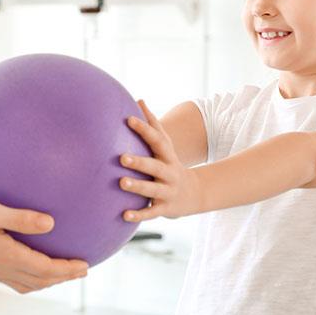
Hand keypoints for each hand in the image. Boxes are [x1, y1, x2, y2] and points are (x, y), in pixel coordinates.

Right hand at [0, 197, 88, 293]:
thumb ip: (21, 218)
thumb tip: (51, 223)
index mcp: (7, 256)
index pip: (45, 269)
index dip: (67, 270)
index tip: (85, 266)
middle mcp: (1, 268)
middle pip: (40, 280)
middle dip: (63, 277)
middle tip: (81, 271)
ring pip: (27, 284)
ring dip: (47, 280)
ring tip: (61, 272)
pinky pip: (14, 280)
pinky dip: (30, 279)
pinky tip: (29, 266)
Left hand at [119, 100, 200, 220]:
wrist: (194, 194)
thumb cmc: (170, 164)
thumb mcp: (166, 145)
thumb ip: (153, 124)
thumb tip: (139, 99)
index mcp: (167, 156)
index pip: (156, 140)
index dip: (143, 129)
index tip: (128, 119)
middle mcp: (169, 173)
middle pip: (155, 166)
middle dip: (139, 162)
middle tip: (121, 157)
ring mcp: (168, 191)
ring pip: (152, 190)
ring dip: (137, 187)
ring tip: (121, 183)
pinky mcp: (165, 208)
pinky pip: (151, 212)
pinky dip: (139, 215)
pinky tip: (123, 215)